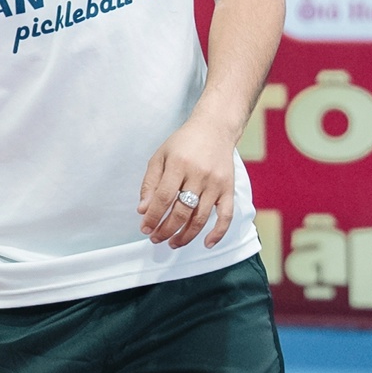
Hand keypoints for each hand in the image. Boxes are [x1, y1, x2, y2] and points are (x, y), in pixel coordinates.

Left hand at [137, 109, 238, 249]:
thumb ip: (150, 183)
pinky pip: (226, 215)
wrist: (215, 129)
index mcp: (179, 164)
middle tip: (156, 239)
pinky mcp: (229, 189)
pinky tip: (207, 243)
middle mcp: (199, 174)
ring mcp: (216, 183)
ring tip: (172, 243)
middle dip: (166, 230)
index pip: (163, 198)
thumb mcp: (160, 156)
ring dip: (185, 236)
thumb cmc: (184, 143)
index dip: (153, 217)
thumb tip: (143, 210)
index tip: (145, 229)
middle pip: (181, 211)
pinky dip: (218, 233)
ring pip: (200, 218)